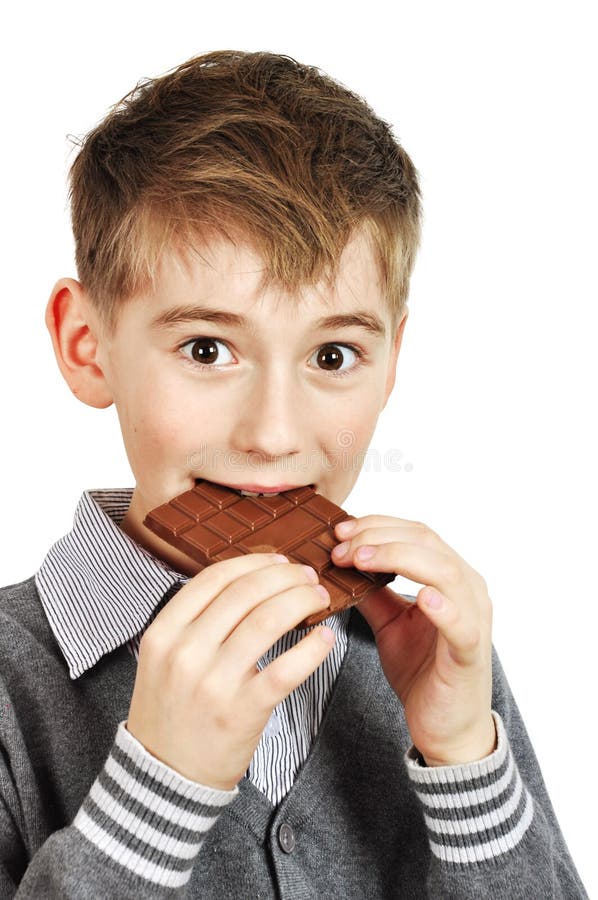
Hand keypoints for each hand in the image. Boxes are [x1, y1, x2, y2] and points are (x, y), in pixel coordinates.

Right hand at [126, 553, 333, 789]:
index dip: (253, 562)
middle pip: (246, 593)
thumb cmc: (172, 710)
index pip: (214, 579)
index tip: (277, 560)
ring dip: (301, 600)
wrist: (165, 775)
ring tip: (318, 597)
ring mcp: (214, 682)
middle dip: (285, 576)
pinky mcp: (243, 710)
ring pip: (267, 621)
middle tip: (307, 576)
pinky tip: (325, 637)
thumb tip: (248, 582)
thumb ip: (194, 621)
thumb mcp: (163, 658)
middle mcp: (186, 652)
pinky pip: (287, 668)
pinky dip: (313, 648)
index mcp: (164, 633)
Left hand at [332, 516, 495, 765]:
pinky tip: (421, 597)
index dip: (376, 525)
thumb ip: (372, 592)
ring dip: (399, 558)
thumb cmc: (423, 670)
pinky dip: (443, 606)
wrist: (445, 727)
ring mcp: (473, 617)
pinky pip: (461, 623)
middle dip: (378, 537)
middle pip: (426, 541)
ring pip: (444, 570)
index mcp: (449, 576)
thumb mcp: (389, 623)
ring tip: (361, 560)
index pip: (415, 532)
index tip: (339, 531)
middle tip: (340, 547)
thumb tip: (339, 564)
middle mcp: (467, 588)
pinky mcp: (470, 651)